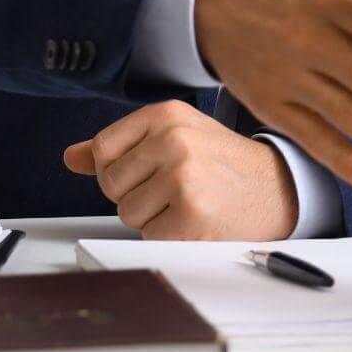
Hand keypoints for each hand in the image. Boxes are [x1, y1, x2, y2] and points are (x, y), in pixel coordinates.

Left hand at [62, 101, 298, 240]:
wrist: (279, 187)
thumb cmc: (223, 163)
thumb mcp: (175, 136)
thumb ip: (122, 146)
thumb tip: (71, 158)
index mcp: (166, 114)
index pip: (103, 149)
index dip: (120, 169)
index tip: (149, 170)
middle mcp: (173, 139)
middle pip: (111, 184)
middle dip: (137, 195)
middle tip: (176, 189)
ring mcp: (182, 176)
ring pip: (127, 213)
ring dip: (153, 218)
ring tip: (188, 203)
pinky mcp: (190, 214)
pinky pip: (150, 236)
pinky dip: (170, 237)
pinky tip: (197, 220)